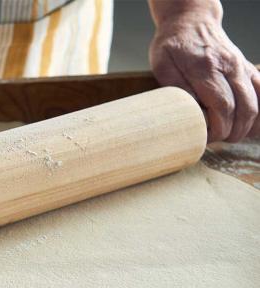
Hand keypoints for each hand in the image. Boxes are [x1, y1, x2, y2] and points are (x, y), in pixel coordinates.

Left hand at [149, 9, 259, 141]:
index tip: (206, 138)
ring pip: (256, 103)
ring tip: (229, 134)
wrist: (191, 22)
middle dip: (232, 132)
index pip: (222, 107)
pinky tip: (248, 123)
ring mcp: (241, 67)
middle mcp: (229, 67)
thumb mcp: (163, 65)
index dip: (218, 129)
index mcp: (206, 68)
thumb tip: (189, 114)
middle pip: (243, 109)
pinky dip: (259, 112)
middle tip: (216, 139)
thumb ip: (176, 89)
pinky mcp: (247, 68)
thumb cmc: (172, 45)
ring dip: (246, 125)